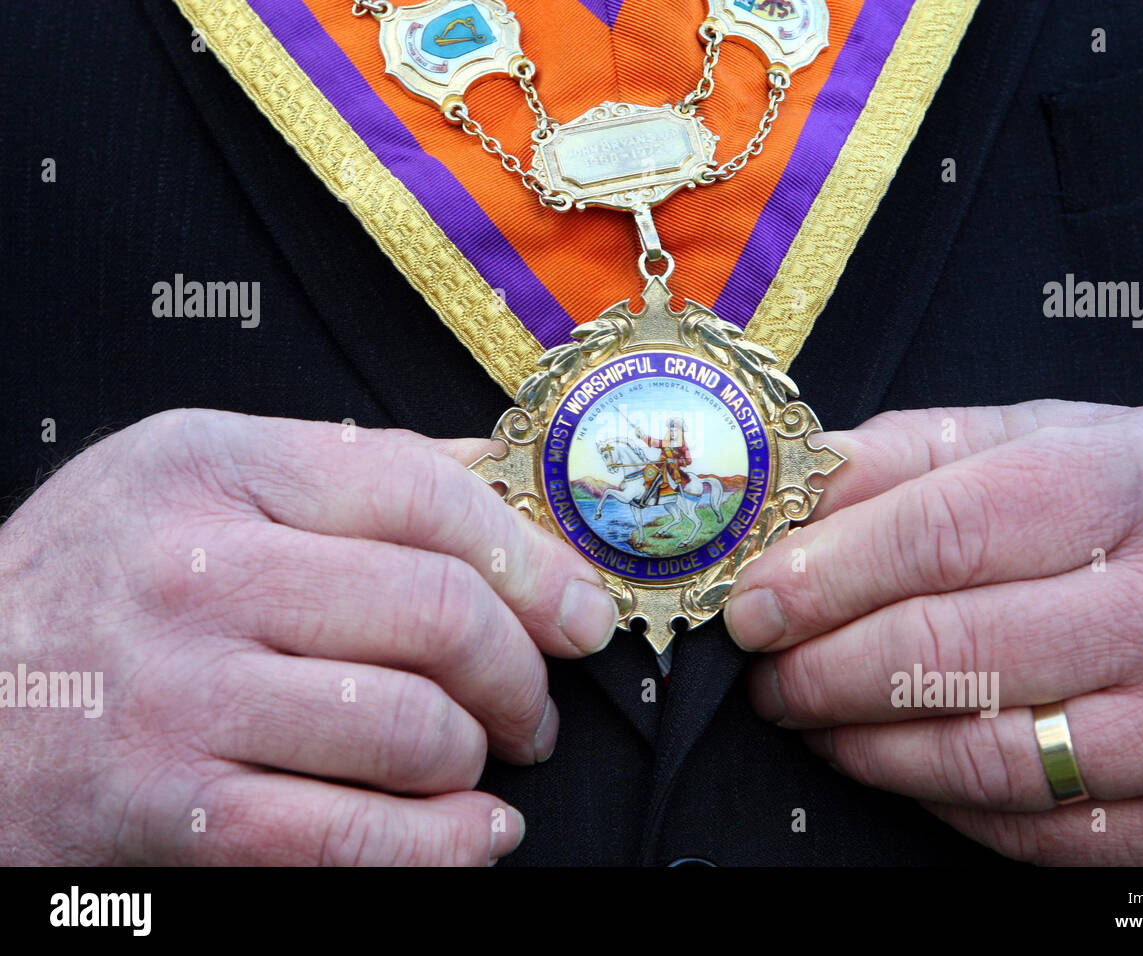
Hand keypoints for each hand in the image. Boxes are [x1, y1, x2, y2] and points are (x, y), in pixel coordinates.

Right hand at [0, 409, 616, 864]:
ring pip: (411, 727)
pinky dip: (443, 845)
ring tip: (484, 755)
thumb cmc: (95, 579)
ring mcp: (183, 698)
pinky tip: (473, 832)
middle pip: (438, 611)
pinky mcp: (175, 812)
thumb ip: (351, 464)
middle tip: (537, 697)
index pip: (423, 492)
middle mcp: (199, 574)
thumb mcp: (195, 473)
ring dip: (482, 754)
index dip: (531, 556)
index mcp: (217, 468)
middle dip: (524, 669)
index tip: (579, 605)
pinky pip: (352, 839)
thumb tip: (496, 470)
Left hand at [726, 401, 1142, 863]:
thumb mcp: (1084, 444)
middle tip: (766, 662)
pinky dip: (934, 797)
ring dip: (857, 740)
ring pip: (977, 753)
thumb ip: (938, 450)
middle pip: (948, 647)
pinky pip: (1029, 828)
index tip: (754, 594)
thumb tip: (801, 481)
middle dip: (818, 664)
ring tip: (809, 711)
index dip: (826, 569)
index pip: (946, 528)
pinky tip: (894, 760)